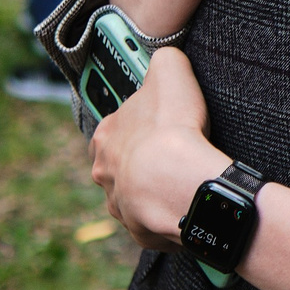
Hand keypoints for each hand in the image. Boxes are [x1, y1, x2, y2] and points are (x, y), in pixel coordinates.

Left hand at [90, 47, 226, 254]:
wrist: (177, 181)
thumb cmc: (171, 128)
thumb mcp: (170, 70)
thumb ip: (165, 61)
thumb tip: (166, 59)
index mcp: (105, 135)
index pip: (116, 127)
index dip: (140, 125)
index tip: (160, 127)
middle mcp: (104, 172)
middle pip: (120, 165)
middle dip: (143, 162)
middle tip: (173, 157)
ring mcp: (119, 204)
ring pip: (135, 195)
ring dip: (154, 190)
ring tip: (183, 183)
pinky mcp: (139, 230)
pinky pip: (154, 222)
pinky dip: (168, 215)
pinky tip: (186, 204)